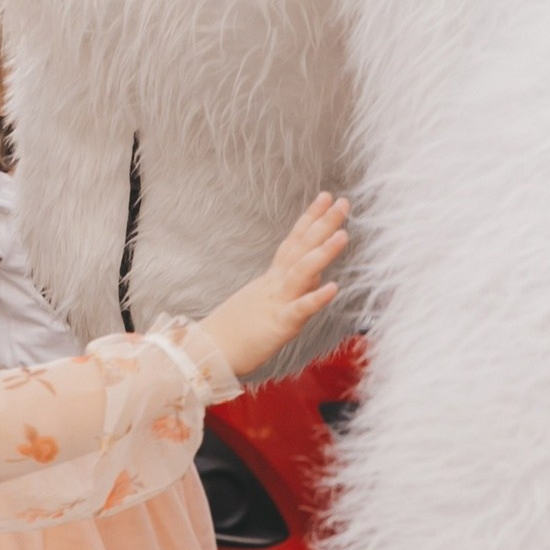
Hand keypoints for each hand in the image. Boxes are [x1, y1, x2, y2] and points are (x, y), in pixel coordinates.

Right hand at [193, 194, 349, 378]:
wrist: (205, 352)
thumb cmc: (234, 332)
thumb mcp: (265, 304)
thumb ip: (291, 289)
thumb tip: (316, 278)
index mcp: (272, 280)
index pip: (294, 242)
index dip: (310, 219)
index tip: (326, 197)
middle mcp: (274, 285)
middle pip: (300, 248)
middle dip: (323, 224)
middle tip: (342, 202)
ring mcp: (275, 303)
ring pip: (301, 272)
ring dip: (323, 252)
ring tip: (343, 234)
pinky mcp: (276, 326)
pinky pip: (298, 310)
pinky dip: (315, 298)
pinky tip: (334, 287)